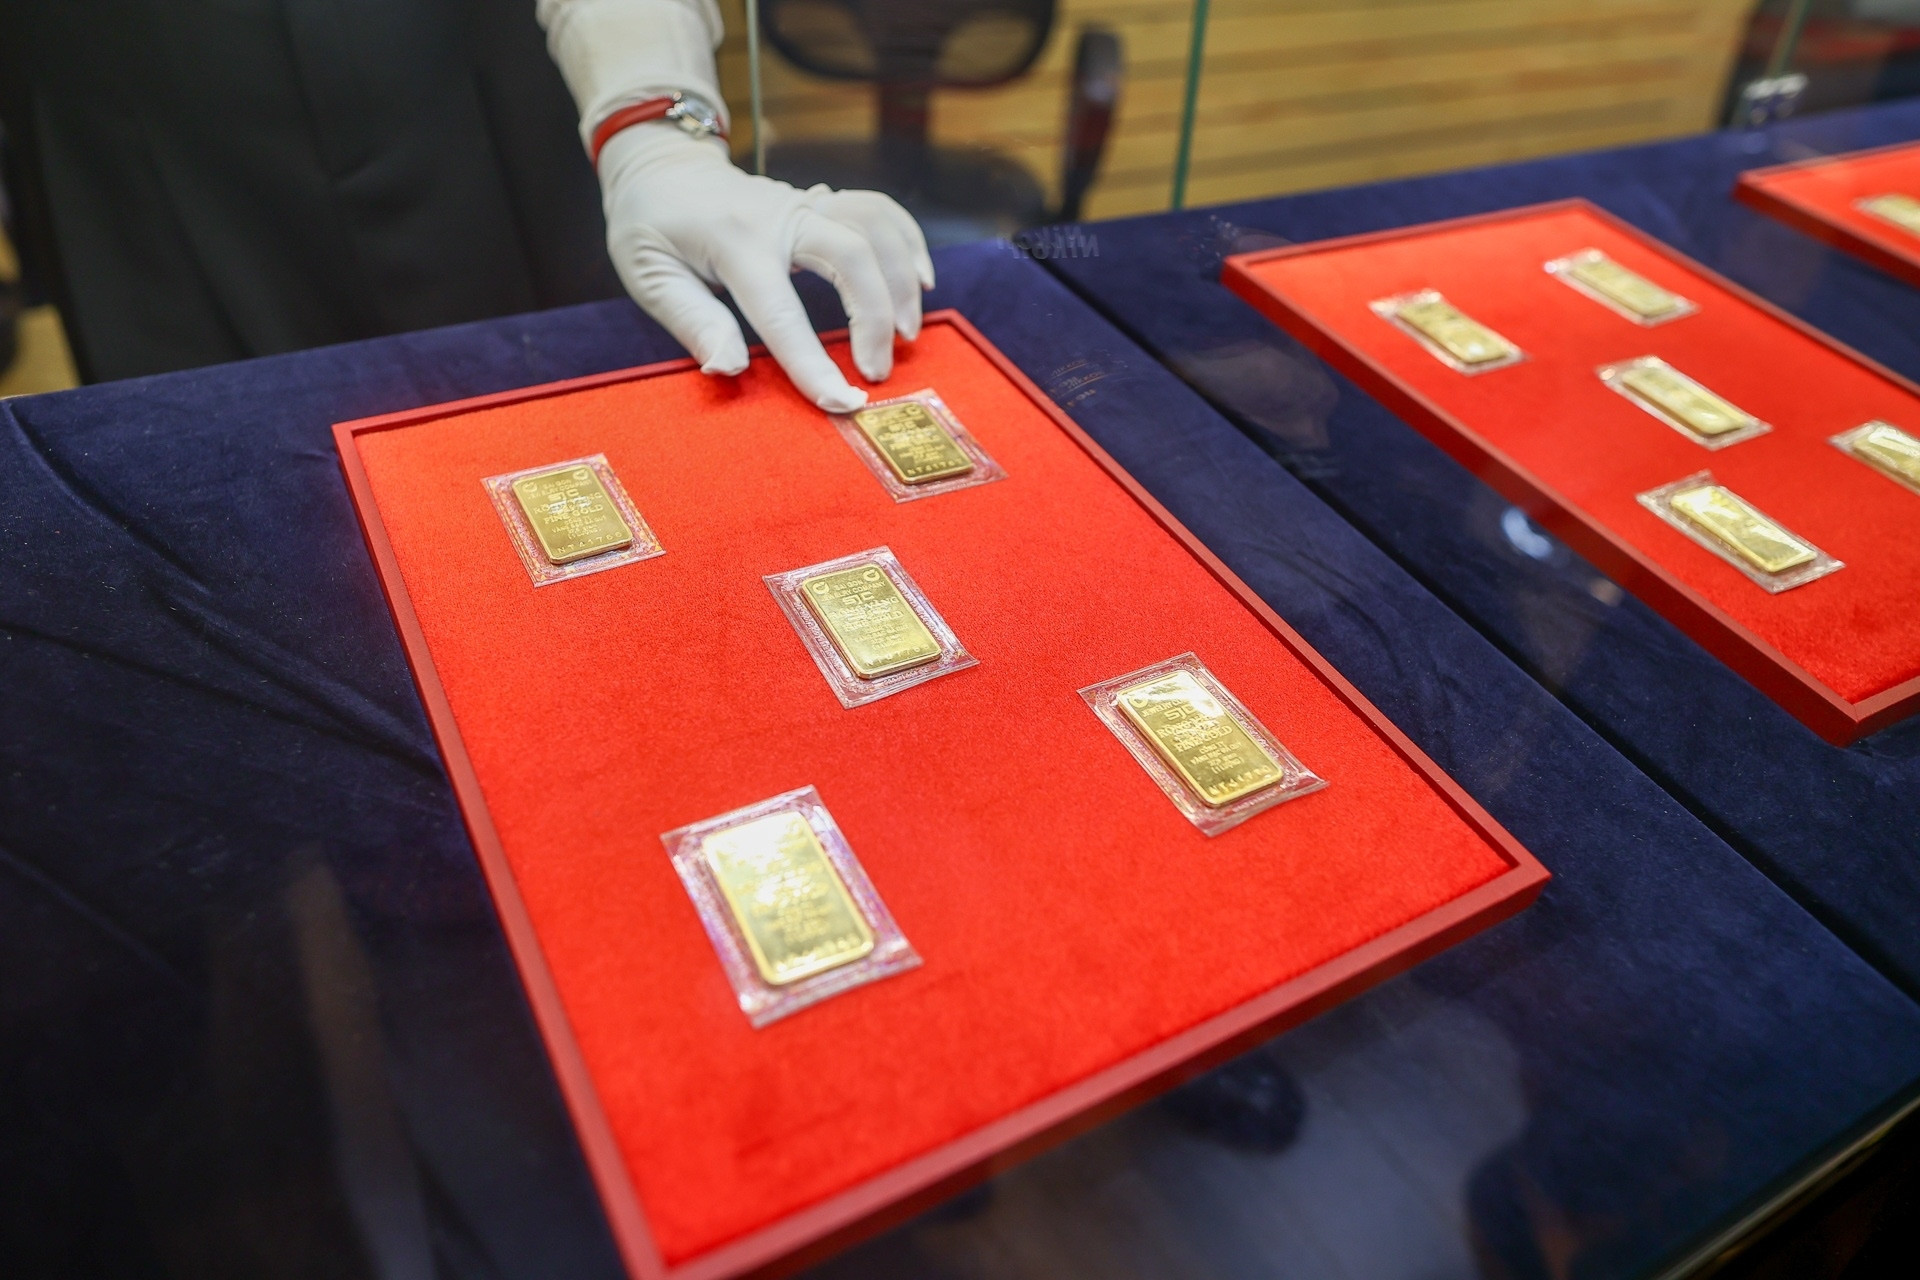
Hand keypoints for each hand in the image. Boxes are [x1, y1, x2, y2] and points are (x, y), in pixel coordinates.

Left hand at [598, 124, 933, 411]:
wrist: (662, 165)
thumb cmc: (651, 225)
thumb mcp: (650, 274)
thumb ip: (692, 321)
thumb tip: (728, 369)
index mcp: (734, 241)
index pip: (780, 312)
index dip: (812, 363)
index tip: (841, 404)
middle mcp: (780, 215)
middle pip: (852, 256)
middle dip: (874, 317)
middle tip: (875, 372)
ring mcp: (805, 203)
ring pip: (875, 228)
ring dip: (900, 281)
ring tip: (906, 334)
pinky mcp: (821, 201)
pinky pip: (879, 210)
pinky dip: (908, 242)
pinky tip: (920, 281)